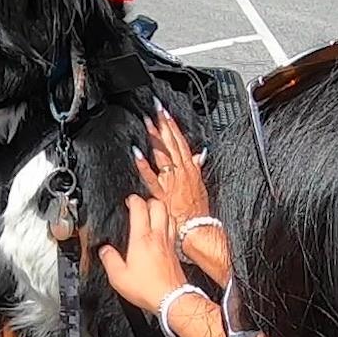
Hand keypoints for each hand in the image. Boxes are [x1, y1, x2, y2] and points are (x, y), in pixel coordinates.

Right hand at [99, 195, 190, 316]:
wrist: (171, 299)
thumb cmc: (147, 288)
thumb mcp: (118, 277)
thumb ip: (109, 260)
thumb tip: (104, 250)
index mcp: (141, 239)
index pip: (140, 208)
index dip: (133, 199)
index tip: (129, 200)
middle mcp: (157, 236)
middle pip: (159, 205)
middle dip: (149, 200)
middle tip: (140, 204)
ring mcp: (169, 243)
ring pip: (169, 215)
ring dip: (160, 210)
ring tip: (152, 213)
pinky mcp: (175, 251)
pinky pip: (172, 229)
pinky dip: (166, 223)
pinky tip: (161, 231)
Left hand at [134, 107, 209, 228]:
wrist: (198, 228)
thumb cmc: (198, 210)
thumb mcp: (201, 185)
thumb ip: (198, 167)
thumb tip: (200, 155)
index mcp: (190, 168)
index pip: (181, 142)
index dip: (173, 126)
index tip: (165, 112)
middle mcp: (181, 171)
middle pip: (172, 143)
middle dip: (163, 125)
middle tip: (154, 108)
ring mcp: (171, 181)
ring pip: (163, 155)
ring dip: (154, 138)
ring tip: (146, 123)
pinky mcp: (162, 193)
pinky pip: (152, 177)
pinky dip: (144, 165)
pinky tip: (136, 153)